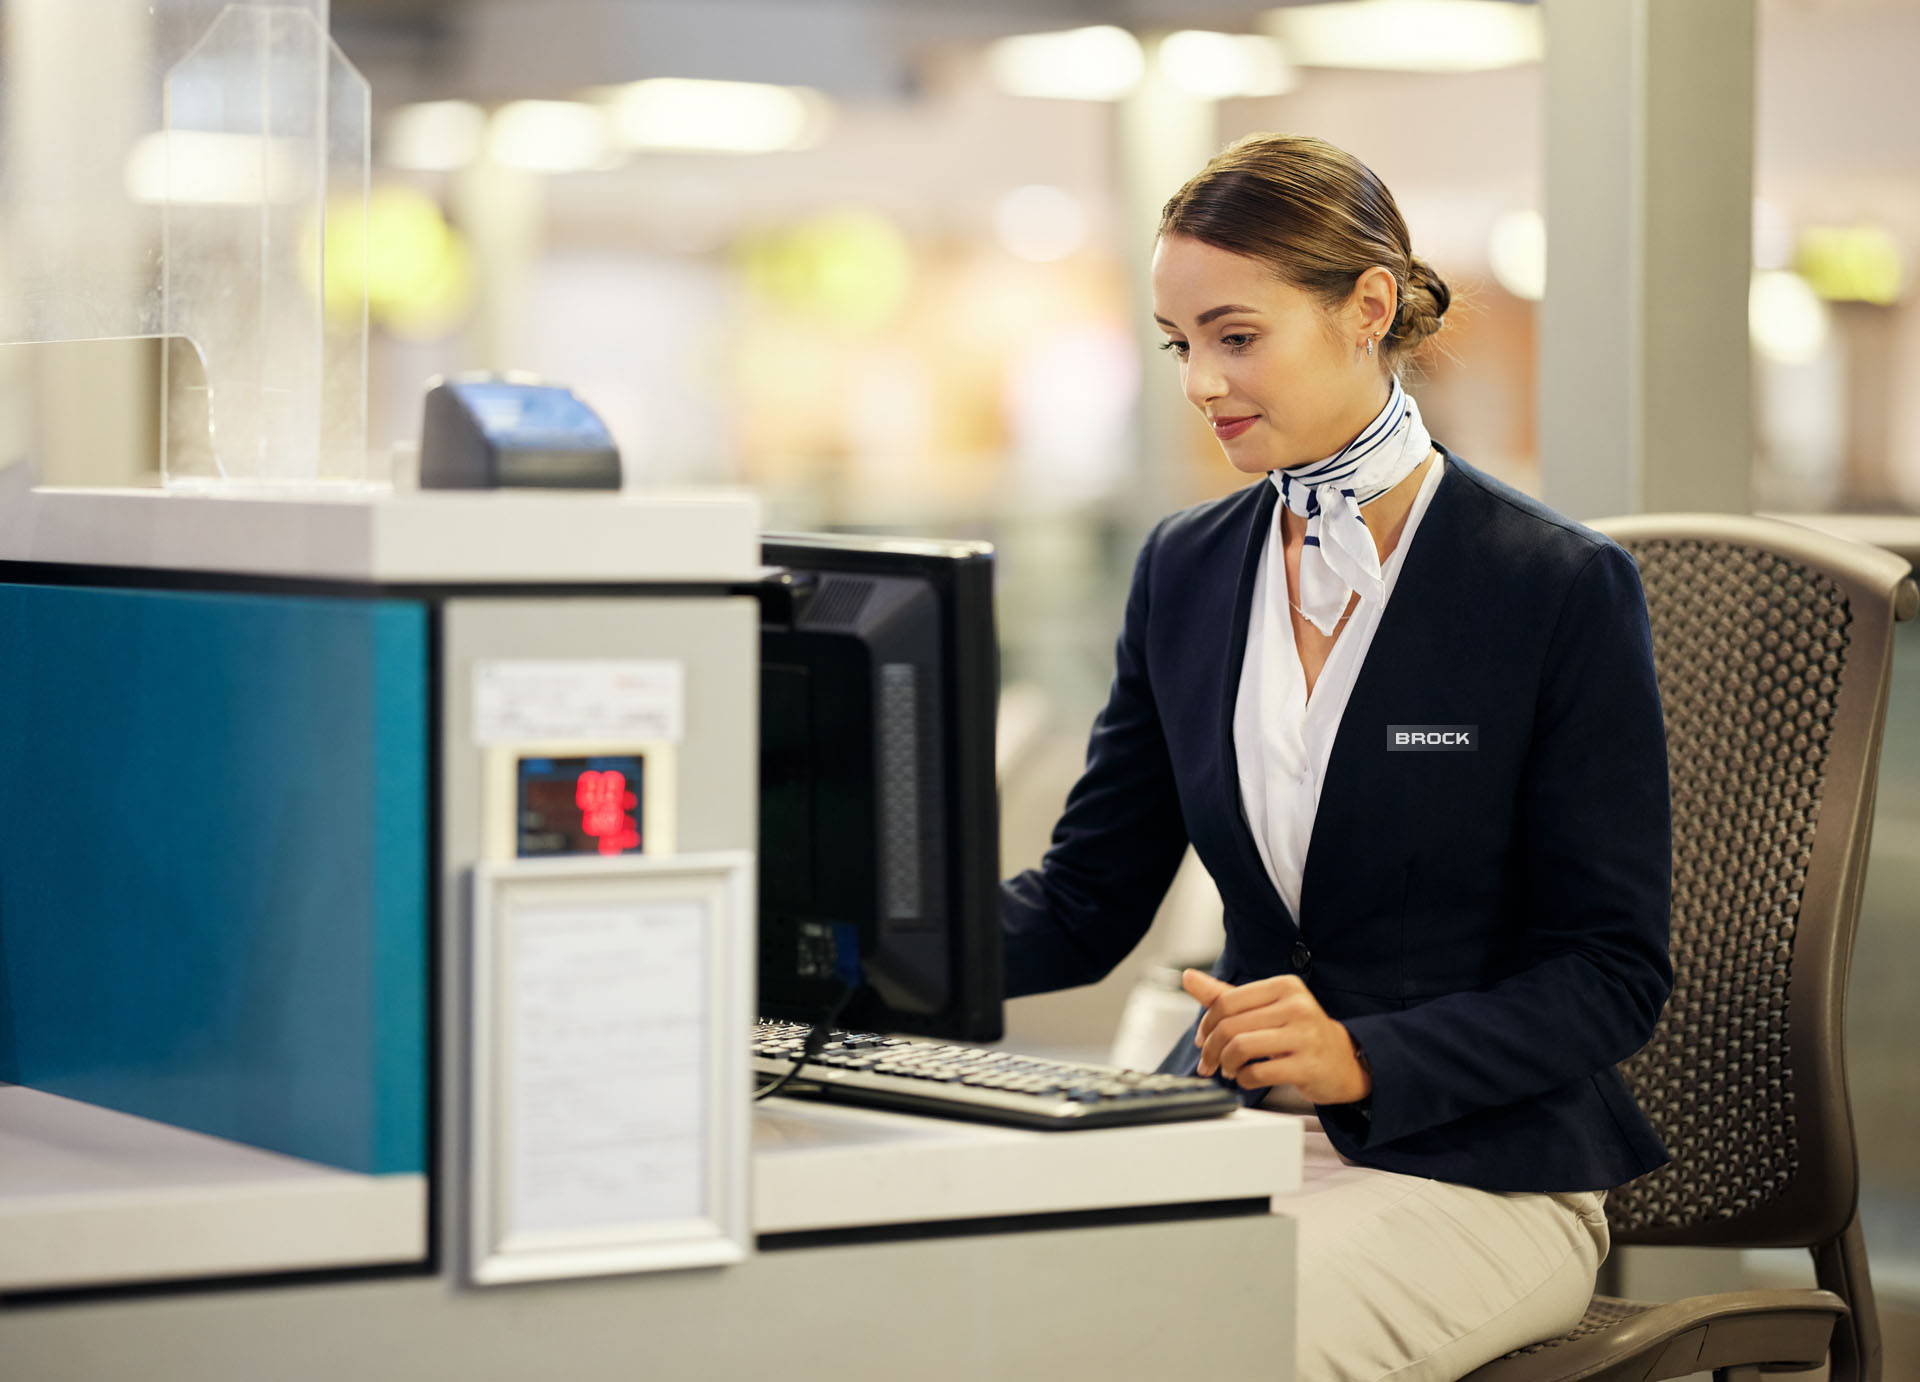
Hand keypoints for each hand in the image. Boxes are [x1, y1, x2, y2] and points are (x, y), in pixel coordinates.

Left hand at [1181, 969, 1371, 1104]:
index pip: (1227, 1001)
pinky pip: (1258, 1072)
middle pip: (1230, 1026)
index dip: (1206, 1024)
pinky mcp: (1307, 1065)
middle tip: (1209, 1062)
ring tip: (1228, 1069)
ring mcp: (1304, 1035)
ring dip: (1226, 1064)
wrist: (1344, 1060)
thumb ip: (1225, 994)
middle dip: (1211, 1049)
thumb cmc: (1299, 1032)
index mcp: (1284, 986)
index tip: (1203, 1039)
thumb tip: (1188, 977)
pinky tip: (1245, 1078)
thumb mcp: (1264, 1007)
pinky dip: (1243, 1079)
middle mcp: (1297, 1006)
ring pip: (1241, 1047)